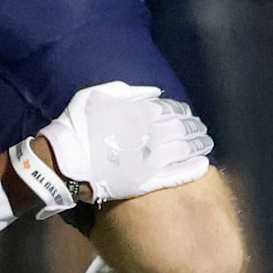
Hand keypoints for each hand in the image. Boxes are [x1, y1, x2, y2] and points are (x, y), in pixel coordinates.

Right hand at [25, 81, 211, 206]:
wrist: (67, 160)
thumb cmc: (78, 125)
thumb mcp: (96, 96)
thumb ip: (128, 92)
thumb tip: (155, 92)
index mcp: (141, 113)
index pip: (172, 109)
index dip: (183, 111)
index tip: (187, 113)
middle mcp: (153, 135)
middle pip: (183, 129)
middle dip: (195, 128)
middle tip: (201, 129)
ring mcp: (153, 159)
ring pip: (185, 150)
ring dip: (198, 145)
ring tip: (205, 144)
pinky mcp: (149, 180)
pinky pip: (178, 174)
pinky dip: (193, 168)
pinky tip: (203, 165)